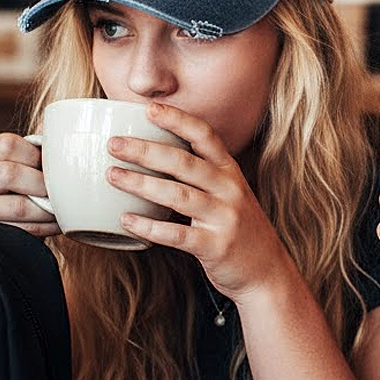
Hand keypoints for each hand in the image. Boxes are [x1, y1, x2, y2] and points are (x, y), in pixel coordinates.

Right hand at [0, 132, 59, 236]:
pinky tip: (55, 223)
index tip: (48, 166)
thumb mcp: (25, 163)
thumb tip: (68, 128)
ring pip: (18, 206)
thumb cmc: (24, 185)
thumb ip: (41, 146)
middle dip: (42, 184)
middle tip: (57, 191)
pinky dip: (45, 227)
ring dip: (47, 209)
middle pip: (9, 174)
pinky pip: (21, 229)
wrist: (7, 221)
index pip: (8, 144)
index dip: (35, 155)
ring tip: (61, 209)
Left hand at [103, 101, 289, 300]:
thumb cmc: (239, 229)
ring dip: (141, 184)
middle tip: (114, 144)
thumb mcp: (230, 194)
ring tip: (112, 175)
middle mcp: (230, 190)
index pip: (205, 136)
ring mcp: (225, 219)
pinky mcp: (216, 247)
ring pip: (178, 195)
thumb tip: (156, 154)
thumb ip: (203, 175)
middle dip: (146, 150)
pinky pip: (177, 235)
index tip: (149, 109)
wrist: (267, 270)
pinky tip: (126, 219)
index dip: (178, 120)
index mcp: (231, 172)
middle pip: (185, 163)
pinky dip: (149, 227)